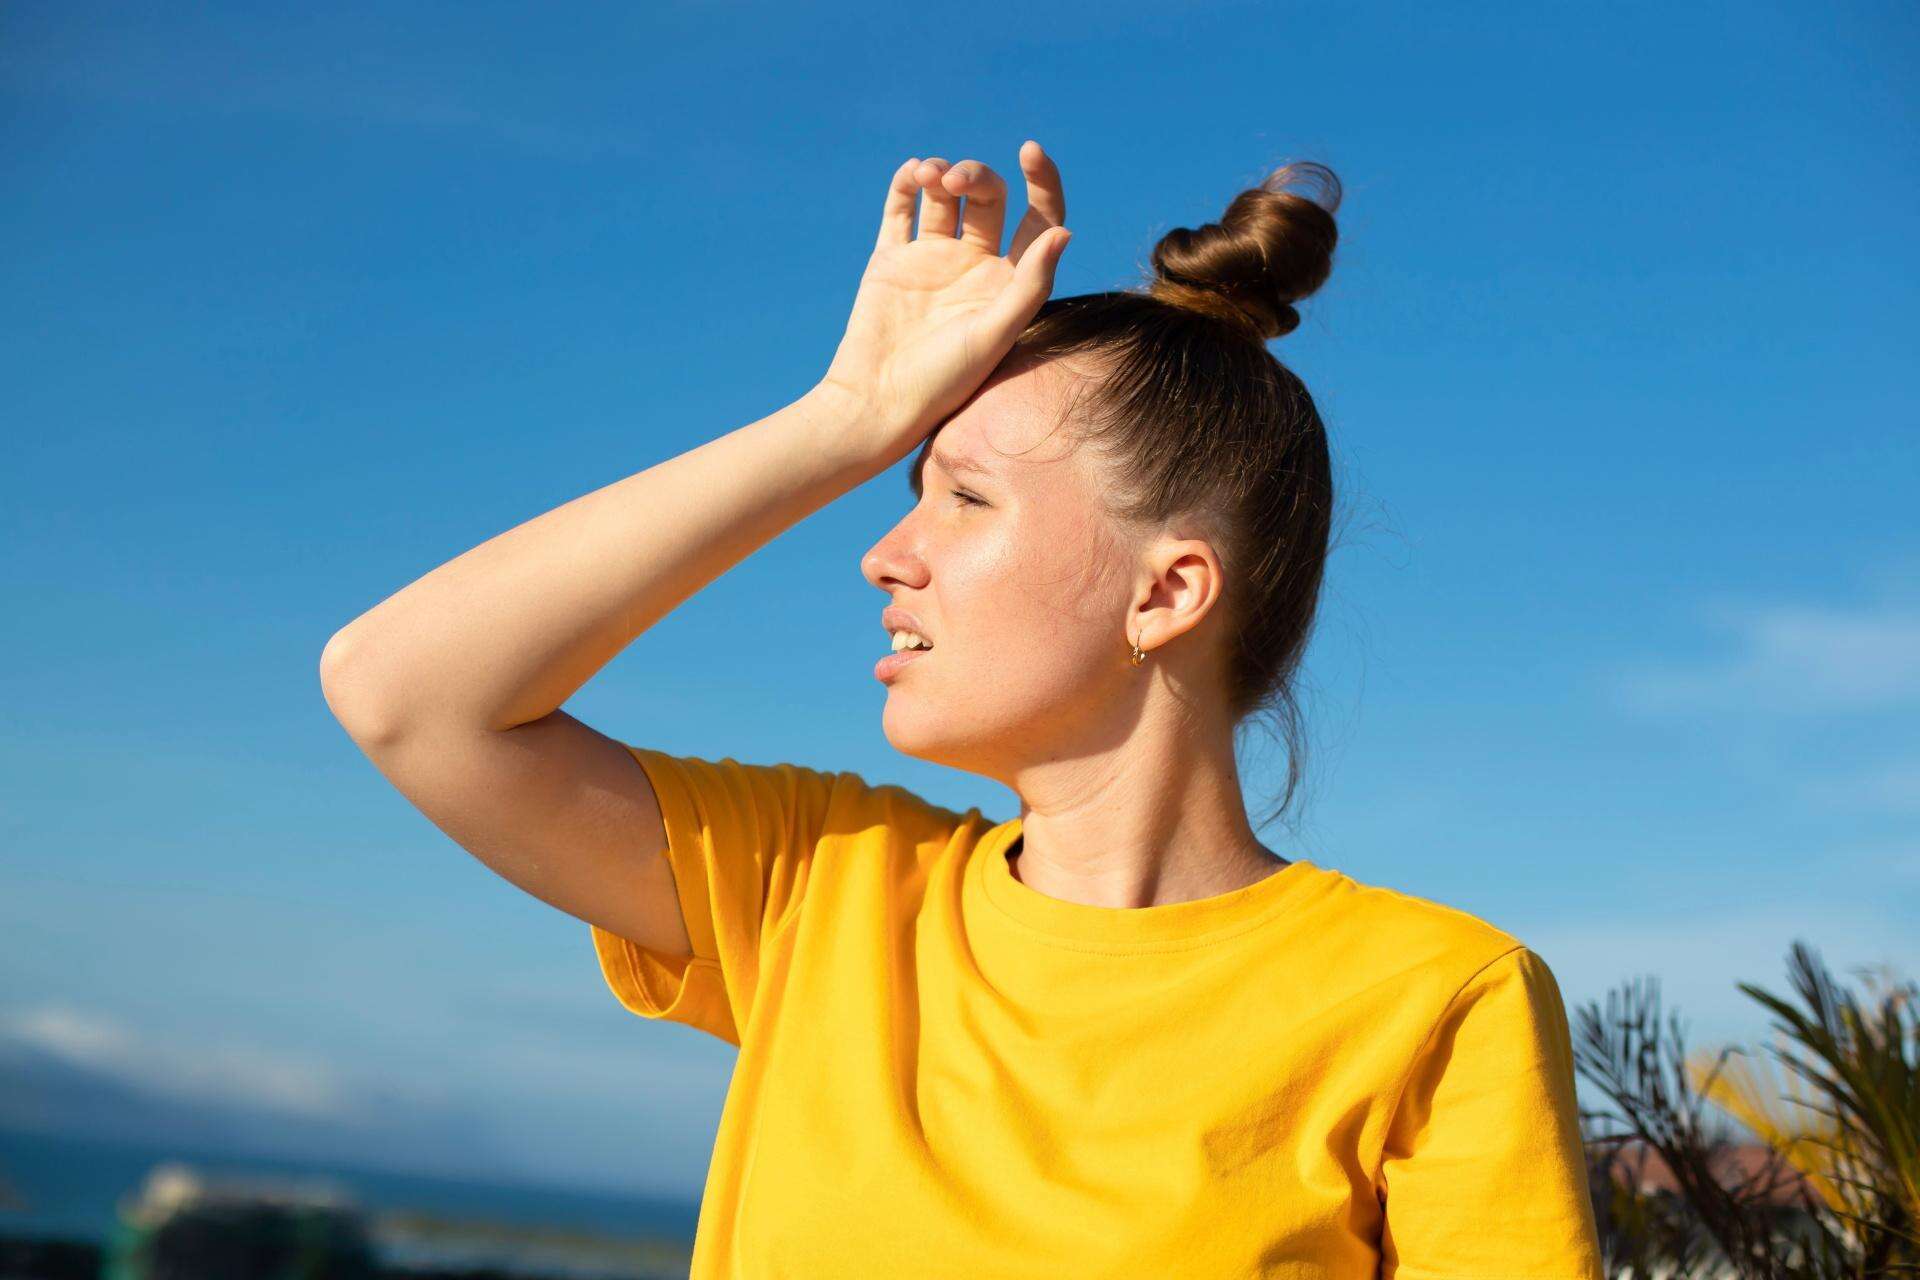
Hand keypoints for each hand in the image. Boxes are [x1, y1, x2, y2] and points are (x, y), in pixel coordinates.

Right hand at [815, 142, 1071, 471]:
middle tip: (955, 180)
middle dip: (976, 177)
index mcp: (1009, 281)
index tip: (1030, 152)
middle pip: (988, 197)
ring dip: (941, 172)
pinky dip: (907, 182)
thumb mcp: (994, 334)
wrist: (878, 402)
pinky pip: (902, 208)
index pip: (1038, 217)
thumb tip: (1064, 231)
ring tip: (929, 175)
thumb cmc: (944, 381)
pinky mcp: (893, 258)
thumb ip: (1030, 284)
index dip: (1042, 181)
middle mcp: (975, 265)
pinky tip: (913, 174)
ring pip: (945, 195)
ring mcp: (933, 258)